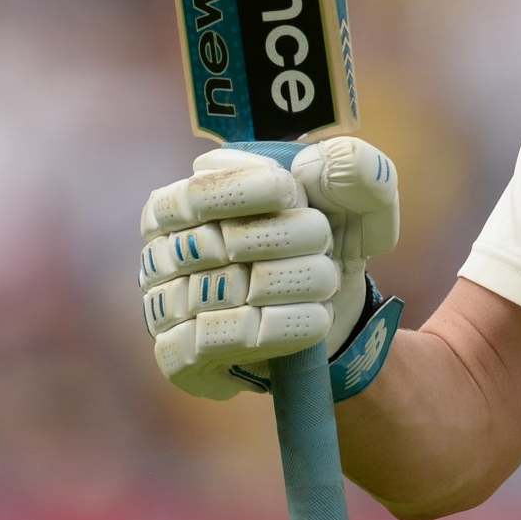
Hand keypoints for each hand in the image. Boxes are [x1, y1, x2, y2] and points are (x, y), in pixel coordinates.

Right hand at [139, 137, 399, 398]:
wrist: (333, 315)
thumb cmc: (329, 244)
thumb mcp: (358, 201)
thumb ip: (354, 169)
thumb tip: (317, 163)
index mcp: (184, 203)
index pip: (198, 192)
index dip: (248, 189)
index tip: (291, 194)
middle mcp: (162, 254)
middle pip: (224, 242)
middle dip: (294, 239)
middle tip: (324, 248)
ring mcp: (163, 307)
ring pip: (230, 291)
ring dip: (299, 283)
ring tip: (324, 283)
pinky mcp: (178, 356)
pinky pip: (222, 340)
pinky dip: (283, 327)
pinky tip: (313, 319)